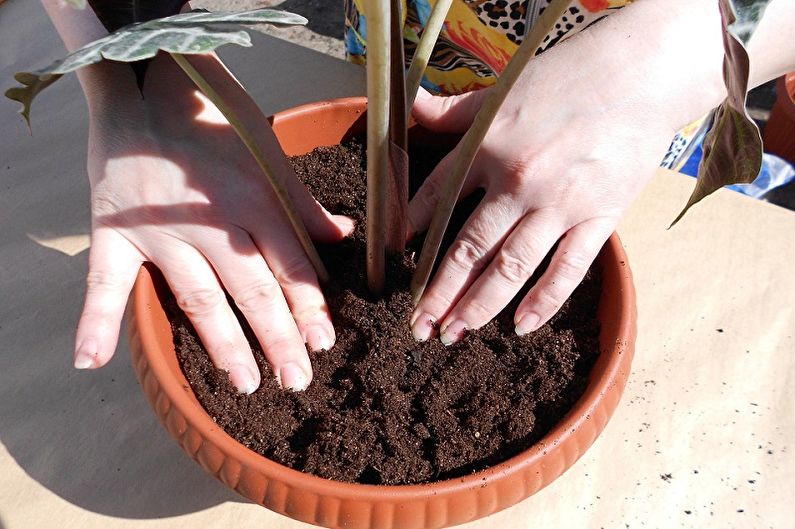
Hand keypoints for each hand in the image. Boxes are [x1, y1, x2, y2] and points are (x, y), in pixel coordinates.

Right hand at [74, 54, 352, 391]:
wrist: (144, 79)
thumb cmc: (214, 113)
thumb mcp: (268, 149)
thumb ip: (303, 201)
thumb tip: (343, 236)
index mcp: (253, 199)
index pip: (289, 265)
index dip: (309, 306)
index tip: (324, 343)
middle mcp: (210, 223)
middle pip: (252, 291)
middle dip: (278, 339)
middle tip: (297, 381)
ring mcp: (160, 231)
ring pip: (198, 298)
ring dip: (223, 345)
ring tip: (246, 383)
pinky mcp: (115, 232)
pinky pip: (104, 281)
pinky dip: (95, 320)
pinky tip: (90, 361)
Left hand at [407, 29, 685, 343]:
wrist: (643, 75)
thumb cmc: (569, 77)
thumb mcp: (504, 89)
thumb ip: (457, 109)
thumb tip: (413, 107)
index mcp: (488, 148)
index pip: (436, 198)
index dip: (411, 231)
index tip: (397, 261)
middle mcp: (517, 182)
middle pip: (468, 248)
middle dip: (438, 292)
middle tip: (417, 326)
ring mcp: (559, 205)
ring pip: (510, 268)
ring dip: (477, 306)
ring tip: (453, 334)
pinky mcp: (599, 219)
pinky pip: (567, 270)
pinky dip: (543, 302)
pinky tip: (520, 327)